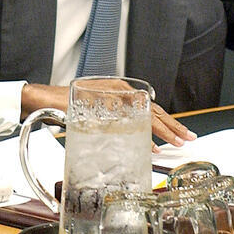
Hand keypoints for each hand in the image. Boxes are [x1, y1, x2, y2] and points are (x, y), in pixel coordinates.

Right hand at [20, 82, 194, 148]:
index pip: (152, 108)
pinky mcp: (102, 102)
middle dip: (172, 125)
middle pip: (153, 109)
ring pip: (144, 112)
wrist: (46, 99)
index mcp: (123, 92)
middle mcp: (121, 90)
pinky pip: (124, 118)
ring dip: (161, 129)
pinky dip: (137, 130)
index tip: (183, 134)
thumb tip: (141, 141)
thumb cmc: (72, 106)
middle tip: (187, 138)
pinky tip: (148, 143)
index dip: (169, 122)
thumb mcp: (100, 114)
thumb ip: (118, 122)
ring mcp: (111, 94)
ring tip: (174, 141)